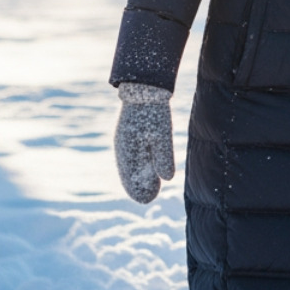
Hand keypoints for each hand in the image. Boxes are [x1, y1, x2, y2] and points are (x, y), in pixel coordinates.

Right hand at [114, 83, 174, 202]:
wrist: (144, 91)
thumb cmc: (154, 113)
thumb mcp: (162, 134)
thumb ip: (163, 156)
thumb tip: (167, 178)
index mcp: (128, 150)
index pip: (131, 178)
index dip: (140, 189)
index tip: (151, 197)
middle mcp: (122, 149)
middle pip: (127, 175)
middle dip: (137, 187)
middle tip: (150, 197)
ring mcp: (122, 143)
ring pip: (126, 167)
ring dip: (135, 179)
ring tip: (147, 189)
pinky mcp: (126, 138)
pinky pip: (127, 159)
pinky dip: (134, 168)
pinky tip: (141, 173)